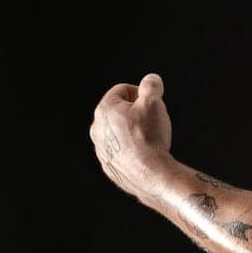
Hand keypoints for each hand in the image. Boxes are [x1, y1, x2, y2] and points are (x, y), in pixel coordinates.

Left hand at [90, 73, 172, 204]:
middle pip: (118, 112)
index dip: (141, 93)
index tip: (154, 102)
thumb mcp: (154, 104)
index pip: (122, 90)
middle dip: (136, 113)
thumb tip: (151, 79)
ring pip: (118, 133)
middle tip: (154, 120)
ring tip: (150, 139)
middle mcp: (97, 128)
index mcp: (105, 109)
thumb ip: (151, 87)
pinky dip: (131, 151)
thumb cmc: (150, 137)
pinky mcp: (109, 165)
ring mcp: (102, 149)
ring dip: (132, 132)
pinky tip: (146, 155)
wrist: (150, 174)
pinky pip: (120, 152)